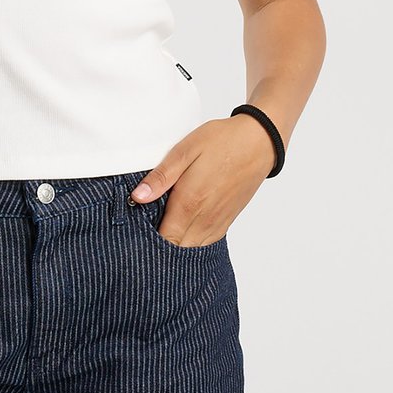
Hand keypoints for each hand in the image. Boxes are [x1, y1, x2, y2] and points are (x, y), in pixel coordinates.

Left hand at [130, 116, 276, 246]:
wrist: (258, 143)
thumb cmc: (221, 142)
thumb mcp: (185, 150)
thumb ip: (161, 176)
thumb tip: (138, 197)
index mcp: (190, 203)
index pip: (163, 240)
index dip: (146, 239)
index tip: (134, 229)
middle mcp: (204, 220)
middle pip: (175, 250)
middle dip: (158, 245)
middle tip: (144, 229)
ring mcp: (217, 224)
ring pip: (190, 250)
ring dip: (174, 244)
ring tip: (161, 227)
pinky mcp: (226, 223)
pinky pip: (204, 244)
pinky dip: (190, 242)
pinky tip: (181, 227)